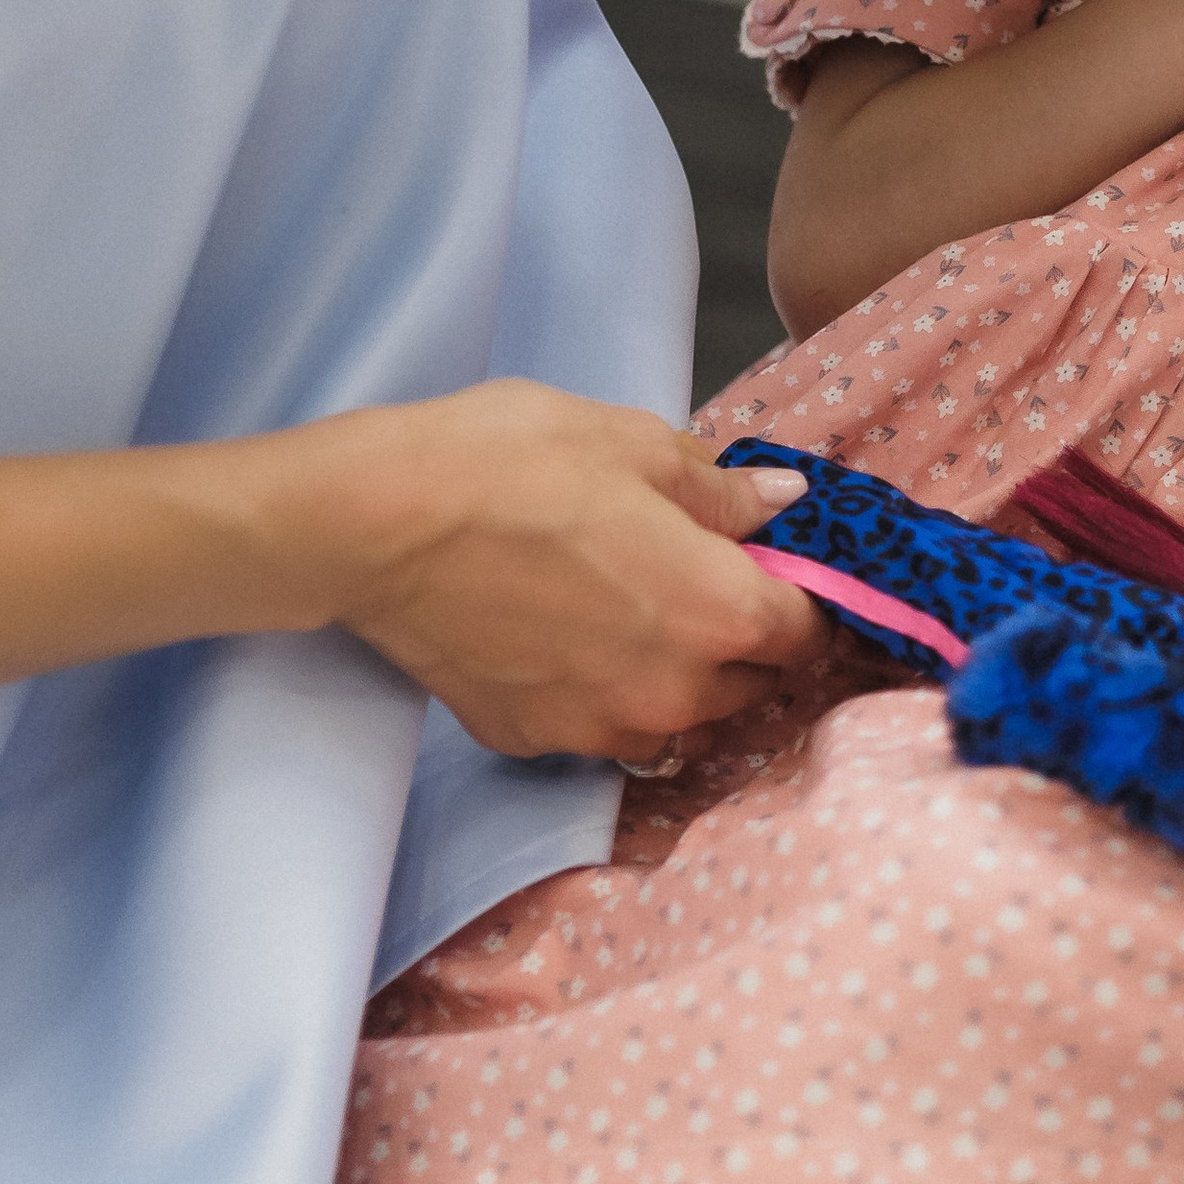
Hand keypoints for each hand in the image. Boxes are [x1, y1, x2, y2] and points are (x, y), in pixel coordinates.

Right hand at [261, 381, 822, 762]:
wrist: (377, 524)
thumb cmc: (509, 464)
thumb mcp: (633, 443)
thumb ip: (720, 489)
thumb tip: (782, 504)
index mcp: (717, 613)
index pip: (806, 634)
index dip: (805, 599)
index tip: (783, 572)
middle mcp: (673, 692)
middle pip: (750, 685)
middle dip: (744, 641)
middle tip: (702, 580)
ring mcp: (599, 728)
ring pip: (676, 719)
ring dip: (678, 680)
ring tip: (634, 616)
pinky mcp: (533, 741)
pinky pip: (597, 728)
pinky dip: (599, 695)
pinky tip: (564, 638)